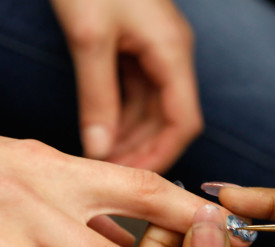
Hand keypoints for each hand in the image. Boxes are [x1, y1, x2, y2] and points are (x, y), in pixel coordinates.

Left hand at [50, 0, 201, 171]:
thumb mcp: (90, 39)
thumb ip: (97, 97)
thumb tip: (99, 149)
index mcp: (173, 52)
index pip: (184, 121)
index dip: (164, 154)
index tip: (138, 179)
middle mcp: (170, 55)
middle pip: (167, 119)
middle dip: (140, 148)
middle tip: (109, 172)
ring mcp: (154, 51)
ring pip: (149, 109)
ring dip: (127, 135)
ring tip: (99, 156)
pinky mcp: (135, 47)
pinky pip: (134, 92)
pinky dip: (118, 114)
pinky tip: (99, 129)